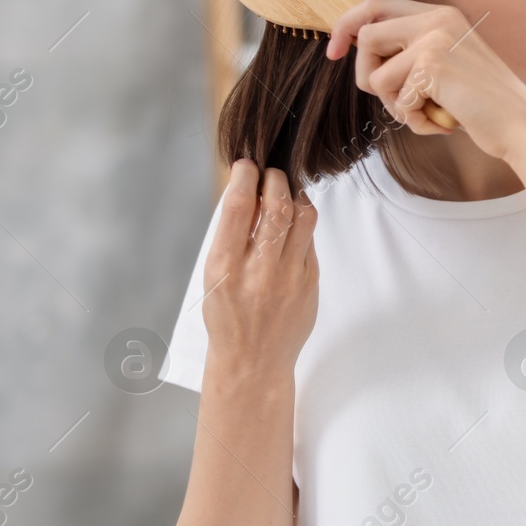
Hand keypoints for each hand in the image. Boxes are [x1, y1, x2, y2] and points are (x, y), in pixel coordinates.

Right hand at [201, 161, 318, 377]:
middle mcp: (259, 271)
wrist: (253, 360)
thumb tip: (249, 191)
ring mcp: (290, 277)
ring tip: (285, 193)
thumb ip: (232, 236)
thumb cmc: (227, 316)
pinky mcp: (311, 282)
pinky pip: (310, 241)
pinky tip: (291, 225)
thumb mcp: (214, 275)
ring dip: (295, 196)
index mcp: (225, 267)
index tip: (247, 164)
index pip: (239, 207)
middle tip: (271, 172)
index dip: (246, 176)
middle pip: (278, 205)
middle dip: (276, 179)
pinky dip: (301, 225)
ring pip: (304, 217)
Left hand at [326, 0, 525, 159]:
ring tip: (424, 113)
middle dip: (365, 72)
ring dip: (392, 104)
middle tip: (385, 97)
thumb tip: (360, 51)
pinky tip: (441, 121)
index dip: (348, 24)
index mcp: (442, 14)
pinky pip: (395, 98)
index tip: (335, 51)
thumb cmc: (483, 104)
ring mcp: (435, 39)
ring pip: (375, 71)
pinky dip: (413, 120)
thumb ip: (412, 52)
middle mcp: (438, 18)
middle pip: (366, 33)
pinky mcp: (432, 66)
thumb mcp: (447, 67)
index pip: (377, 3)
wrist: (520, 124)